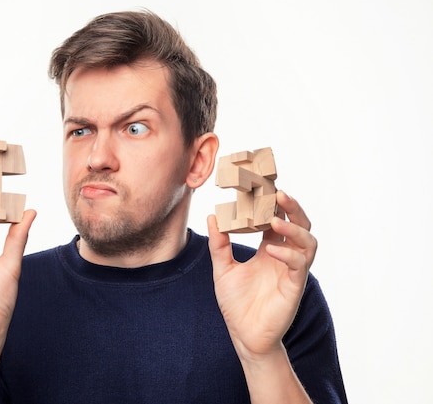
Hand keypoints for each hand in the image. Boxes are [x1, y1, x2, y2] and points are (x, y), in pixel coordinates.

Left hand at [207, 190, 316, 359]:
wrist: (244, 335)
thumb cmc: (236, 304)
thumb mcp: (223, 269)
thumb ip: (219, 244)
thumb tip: (213, 216)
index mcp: (269, 249)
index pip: (277, 219)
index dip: (274, 204)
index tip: (264, 185)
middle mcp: (284, 256)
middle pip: (300, 224)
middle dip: (293, 208)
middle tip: (279, 193)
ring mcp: (291, 270)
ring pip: (307, 241)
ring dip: (294, 227)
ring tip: (275, 219)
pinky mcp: (295, 286)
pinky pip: (299, 264)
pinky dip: (288, 253)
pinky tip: (271, 249)